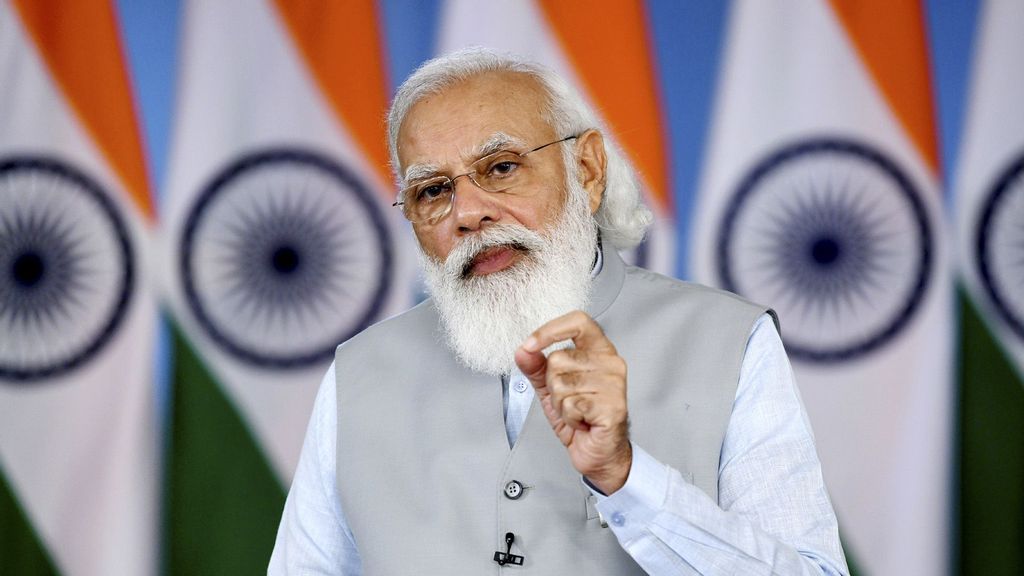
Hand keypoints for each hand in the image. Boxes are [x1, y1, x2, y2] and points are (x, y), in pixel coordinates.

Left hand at [514, 310, 631, 493]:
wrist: (599, 451)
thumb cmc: (581, 416)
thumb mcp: (551, 387)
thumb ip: (536, 367)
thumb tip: (522, 351)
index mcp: (599, 350)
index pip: (579, 322)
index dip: (551, 330)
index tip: (531, 344)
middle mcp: (611, 363)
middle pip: (559, 358)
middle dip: (553, 384)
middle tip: (569, 399)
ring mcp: (614, 384)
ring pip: (562, 384)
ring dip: (561, 404)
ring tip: (578, 411)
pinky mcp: (613, 406)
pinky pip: (571, 405)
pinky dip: (570, 417)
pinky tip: (583, 421)